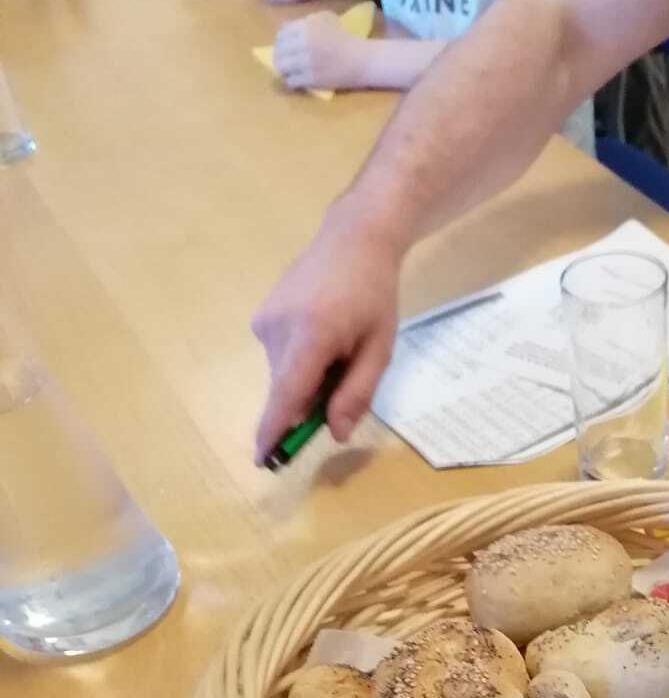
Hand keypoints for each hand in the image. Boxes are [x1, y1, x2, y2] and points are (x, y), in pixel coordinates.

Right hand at [252, 194, 400, 456]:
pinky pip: (279, 358)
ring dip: (308, 379)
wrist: (352, 238)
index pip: (287, 393)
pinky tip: (321, 334)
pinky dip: (299, 361)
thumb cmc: (375, 295)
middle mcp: (279, 328)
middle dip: (310, 402)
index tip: (263, 459)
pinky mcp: (261, 317)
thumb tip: (336, 434)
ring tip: (337, 345)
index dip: (274, 430)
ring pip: (283, 375)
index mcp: (313, 334)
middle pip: (288, 390)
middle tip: (345, 374)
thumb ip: (357, 393)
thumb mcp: (379, 349)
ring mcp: (265, 320)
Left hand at [274, 11, 365, 94]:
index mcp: (307, 27)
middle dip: (279, 55)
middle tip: (283, 60)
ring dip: (282, 69)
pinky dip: (291, 81)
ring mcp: (307, 62)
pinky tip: (296, 81)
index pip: (281, 34)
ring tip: (287, 71)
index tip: (284, 46)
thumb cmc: (344, 38)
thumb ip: (306, 21)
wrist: (361, 60)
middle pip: (279, 50)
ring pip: (282, 67)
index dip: (280, 41)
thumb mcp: (326, 19)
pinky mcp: (312, 79)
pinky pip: (292, 81)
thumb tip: (285, 28)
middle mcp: (304, 43)